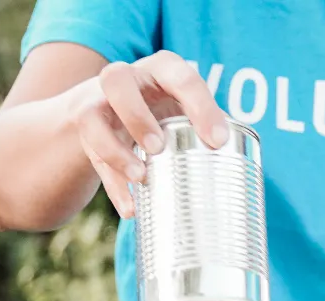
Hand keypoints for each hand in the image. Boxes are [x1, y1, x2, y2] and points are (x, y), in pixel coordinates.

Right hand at [70, 50, 230, 217]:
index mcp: (161, 69)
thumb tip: (239, 166)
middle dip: (136, 116)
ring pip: (93, 119)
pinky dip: (113, 185)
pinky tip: (131, 208)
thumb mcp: (184, 107)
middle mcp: (126, 79)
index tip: (217, 141)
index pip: (181, 78)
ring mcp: (99, 104)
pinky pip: (93, 157)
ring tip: (141, 177)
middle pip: (117, 81)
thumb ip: (206, 126)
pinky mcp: (86, 132)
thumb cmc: (163, 107)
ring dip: (116, 150)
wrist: (114, 107)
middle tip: (158, 148)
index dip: (200, 107)